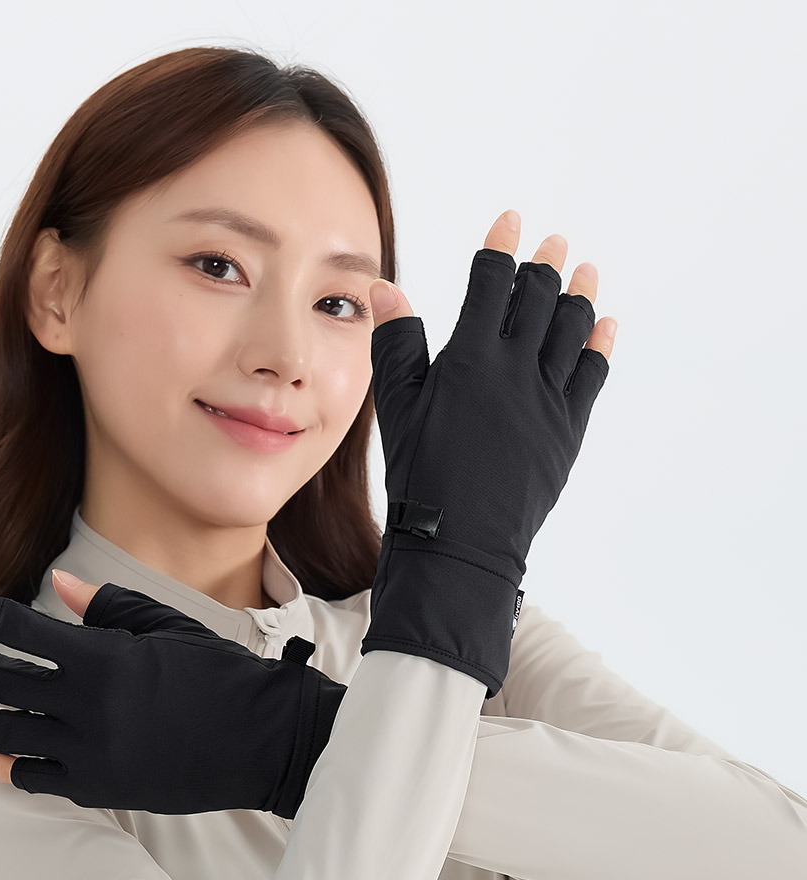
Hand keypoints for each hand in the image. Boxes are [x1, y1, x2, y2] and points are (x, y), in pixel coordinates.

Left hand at [0, 571, 347, 817]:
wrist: (265, 740)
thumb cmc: (222, 675)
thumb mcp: (167, 628)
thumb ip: (107, 606)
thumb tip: (57, 584)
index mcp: (103, 655)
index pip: (17, 628)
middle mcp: (87, 703)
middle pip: (0, 682)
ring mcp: (91, 750)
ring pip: (6, 734)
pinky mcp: (100, 787)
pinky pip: (32, 779)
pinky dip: (3, 767)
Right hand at [358, 208, 616, 696]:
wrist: (459, 545)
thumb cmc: (419, 480)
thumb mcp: (397, 409)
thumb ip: (397, 345)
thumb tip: (387, 290)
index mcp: (469, 360)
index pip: (490, 285)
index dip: (500, 248)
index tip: (510, 220)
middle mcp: (515, 370)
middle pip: (537, 300)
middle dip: (545, 265)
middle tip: (554, 242)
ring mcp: (547, 399)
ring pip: (570, 330)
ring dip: (579, 295)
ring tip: (586, 271)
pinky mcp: (567, 430)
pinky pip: (591, 375)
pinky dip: (599, 345)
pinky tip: (604, 326)